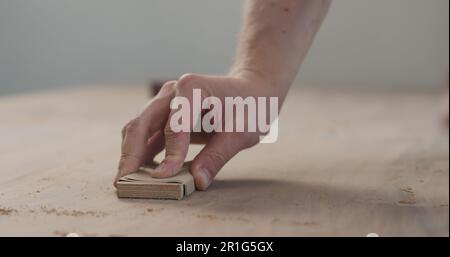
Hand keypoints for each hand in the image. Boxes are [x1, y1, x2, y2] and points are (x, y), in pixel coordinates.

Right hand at [114, 72, 277, 189]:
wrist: (250, 92)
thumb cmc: (249, 108)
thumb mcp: (242, 132)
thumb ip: (218, 155)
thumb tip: (197, 180)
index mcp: (193, 89)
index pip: (175, 125)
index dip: (169, 153)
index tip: (163, 178)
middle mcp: (173, 92)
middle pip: (142, 123)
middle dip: (131, 154)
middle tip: (124, 182)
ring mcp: (165, 102)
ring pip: (138, 128)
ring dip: (130, 155)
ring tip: (126, 181)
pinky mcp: (165, 115)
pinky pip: (146, 135)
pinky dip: (140, 153)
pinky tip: (140, 173)